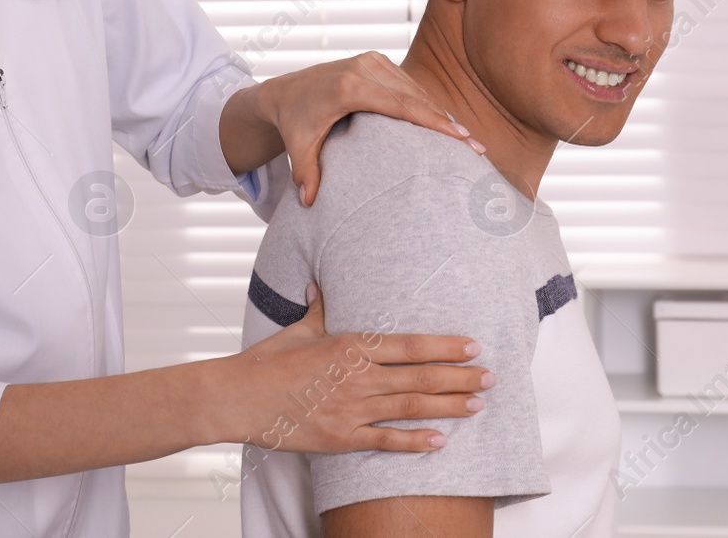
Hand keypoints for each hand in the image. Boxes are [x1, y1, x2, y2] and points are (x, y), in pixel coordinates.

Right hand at [211, 284, 492, 453]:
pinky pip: (385, 441)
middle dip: (459, 377)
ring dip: (447, 406)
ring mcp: (350, 410)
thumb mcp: (299, 330)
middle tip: (490, 377)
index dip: (443, 347)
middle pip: (418, 377)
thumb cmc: (267, 361)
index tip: (472, 345)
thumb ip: (320, 309)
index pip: (407, 345)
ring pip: (410, 407)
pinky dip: (414, 442)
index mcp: (349, 346)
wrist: (237, 398)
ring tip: (477, 405)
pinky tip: (440, 442)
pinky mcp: (340, 438)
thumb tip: (322, 286)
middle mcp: (355, 377)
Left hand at [255, 51, 484, 204]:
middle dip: (448, 122)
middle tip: (477, 147)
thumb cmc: (294, 123)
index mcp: (349, 87)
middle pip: (416, 97)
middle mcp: (364, 67)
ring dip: (440, 113)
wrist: (283, 92)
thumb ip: (305, 173)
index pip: (402, 106)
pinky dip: (426, 103)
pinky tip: (446, 124)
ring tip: (468, 140)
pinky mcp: (376, 61)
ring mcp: (372, 61)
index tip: (462, 138)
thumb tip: (308, 204)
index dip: (434, 122)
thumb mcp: (297, 148)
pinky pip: (408, 84)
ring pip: (415, 89)